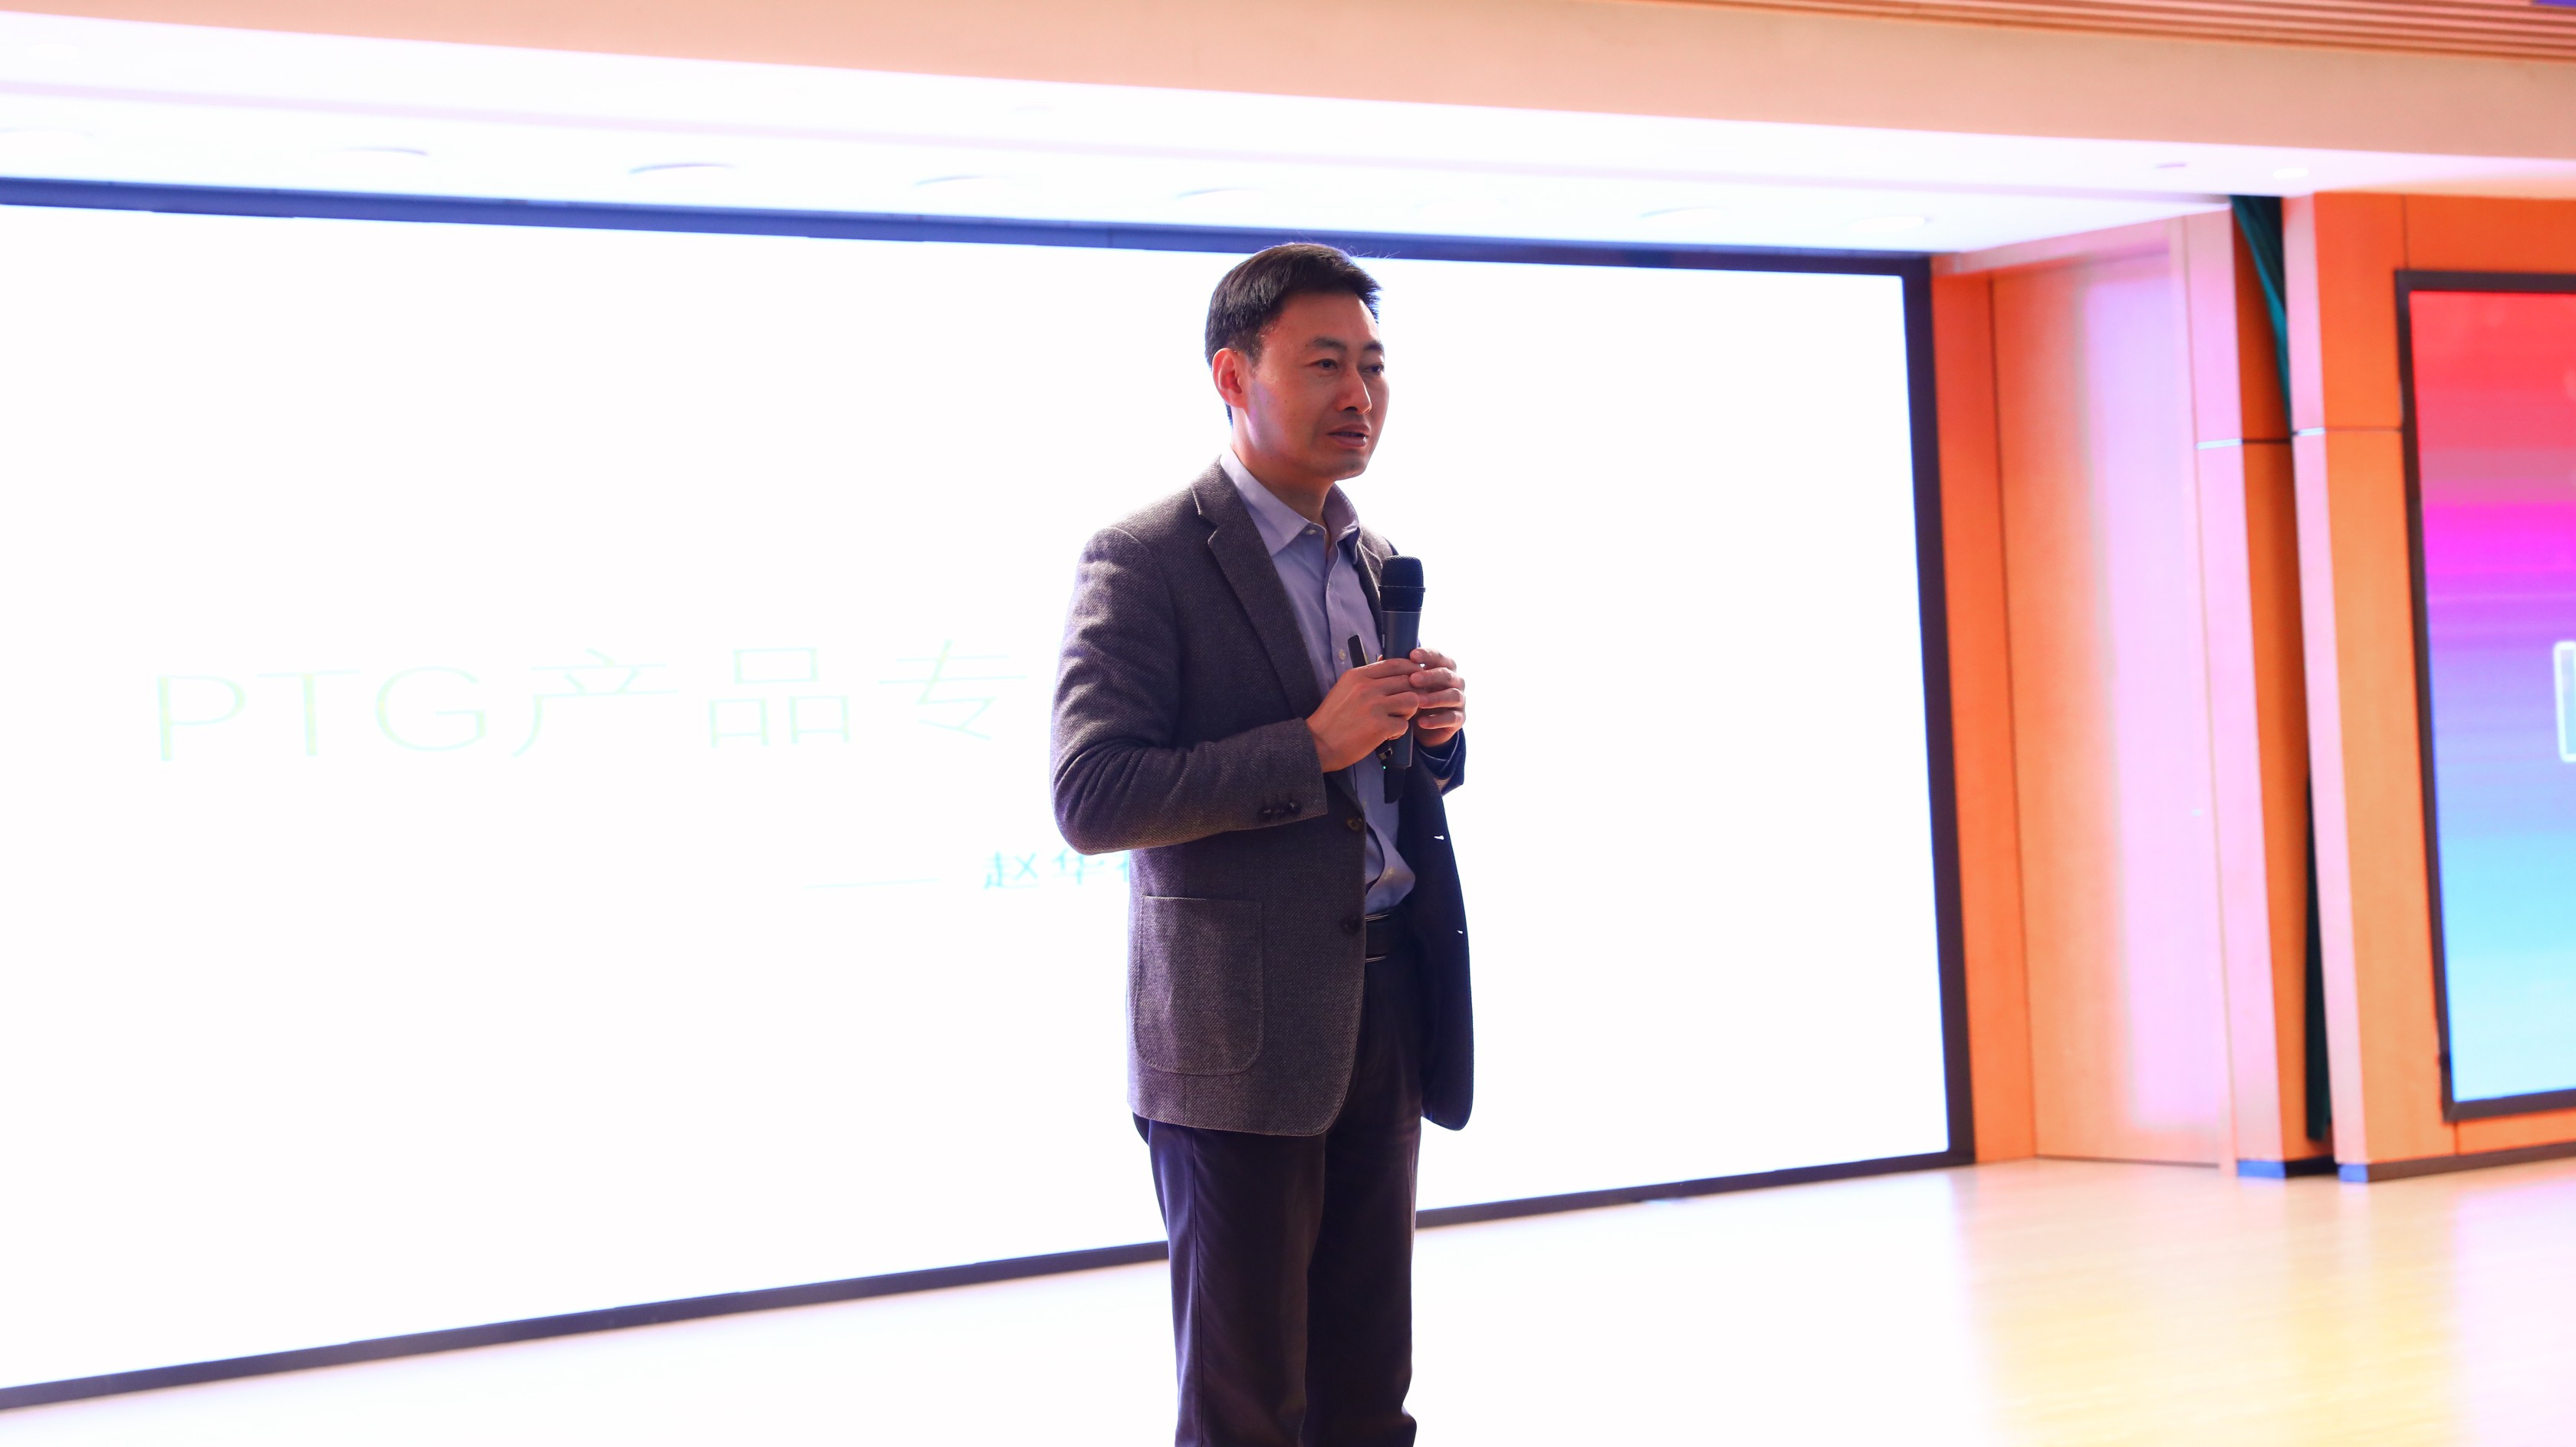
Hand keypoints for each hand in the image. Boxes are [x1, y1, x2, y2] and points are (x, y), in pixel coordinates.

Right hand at [1307, 658, 1421, 772]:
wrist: (1318, 744)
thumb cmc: (1332, 719)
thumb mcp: (1345, 689)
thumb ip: (1366, 679)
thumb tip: (1392, 669)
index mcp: (1358, 676)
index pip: (1394, 663)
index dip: (1411, 668)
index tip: (1415, 676)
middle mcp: (1367, 688)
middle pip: (1408, 681)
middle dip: (1412, 693)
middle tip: (1405, 704)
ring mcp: (1374, 707)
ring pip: (1412, 700)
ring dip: (1409, 711)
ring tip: (1397, 718)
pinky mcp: (1379, 727)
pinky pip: (1404, 724)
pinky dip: (1399, 731)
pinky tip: (1388, 734)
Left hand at [1406, 648, 1464, 748]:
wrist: (1425, 725)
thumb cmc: (1416, 697)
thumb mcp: (1408, 684)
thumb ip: (1398, 671)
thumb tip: (1382, 657)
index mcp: (1443, 667)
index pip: (1439, 657)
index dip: (1428, 655)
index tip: (1412, 655)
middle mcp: (1455, 681)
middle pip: (1447, 675)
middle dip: (1430, 676)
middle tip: (1413, 680)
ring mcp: (1459, 700)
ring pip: (1452, 695)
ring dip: (1435, 698)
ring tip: (1418, 702)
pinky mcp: (1459, 718)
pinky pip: (1452, 718)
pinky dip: (1437, 720)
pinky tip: (1422, 722)